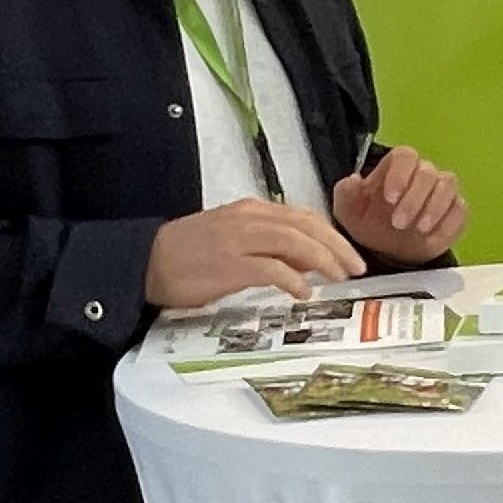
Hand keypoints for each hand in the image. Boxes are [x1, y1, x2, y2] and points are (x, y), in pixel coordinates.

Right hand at [146, 199, 364, 308]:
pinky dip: (293, 278)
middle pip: (305, 226)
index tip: (349, 254)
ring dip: (323, 260)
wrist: (144, 262)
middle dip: (337, 246)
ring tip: (339, 278)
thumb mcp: (233, 240)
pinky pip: (271, 268)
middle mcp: (248, 219)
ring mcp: (238, 241)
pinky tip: (304, 292)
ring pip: (294, 241)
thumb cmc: (188, 255)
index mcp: (250, 210)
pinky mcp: (228, 265)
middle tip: (357, 268)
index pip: (302, 216)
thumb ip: (269, 246)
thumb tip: (307, 263)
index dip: (331, 234)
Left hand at [331, 145, 467, 263]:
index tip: (389, 198)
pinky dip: (447, 223)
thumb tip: (354, 180)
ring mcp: (442, 191)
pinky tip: (431, 236)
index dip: (399, 174)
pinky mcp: (456, 211)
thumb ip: (347, 192)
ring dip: (434, 208)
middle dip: (414, 198)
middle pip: (427, 172)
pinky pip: (460, 210)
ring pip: (448, 186)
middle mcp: (423, 173)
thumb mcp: (348, 210)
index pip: (405, 156)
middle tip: (398, 222)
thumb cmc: (370, 223)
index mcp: (397, 166)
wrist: (387, 250)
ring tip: (418, 229)